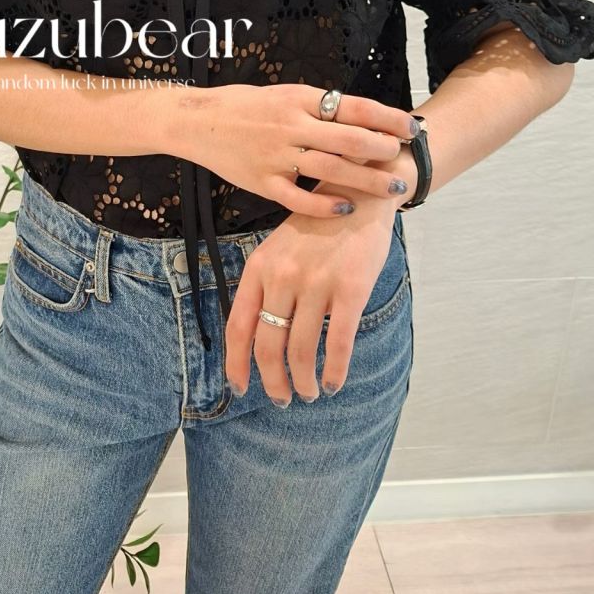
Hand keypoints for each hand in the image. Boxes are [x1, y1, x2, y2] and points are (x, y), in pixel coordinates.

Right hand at [169, 85, 417, 218]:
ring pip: (332, 170)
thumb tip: (360, 116)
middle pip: (351, 140)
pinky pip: (300, 198)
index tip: (410, 128)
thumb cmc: (244, 105)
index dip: (388, 119)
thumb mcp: (283, 94)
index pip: (354, 107)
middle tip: (404, 160)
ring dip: (367, 181)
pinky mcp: (263, 181)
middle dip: (385, 151)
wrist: (197, 122)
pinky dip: (326, 205)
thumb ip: (317, 106)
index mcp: (299, 98)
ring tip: (392, 188)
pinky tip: (346, 207)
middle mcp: (291, 125)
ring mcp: (277, 155)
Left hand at [223, 195, 399, 402]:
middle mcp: (282, 277)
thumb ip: (266, 287)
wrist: (357, 195)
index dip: (236, 363)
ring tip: (308, 392)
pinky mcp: (350, 288)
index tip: (239, 388)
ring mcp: (316, 282)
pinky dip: (334, 370)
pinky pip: (337, 342)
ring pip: (301, 350)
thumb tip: (257, 338)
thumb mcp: (278, 250)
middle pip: (268, 345)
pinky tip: (333, 383)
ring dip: (303, 381)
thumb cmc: (316, 229)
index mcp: (259, 268)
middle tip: (282, 398)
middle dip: (273, 381)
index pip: (238, 326)